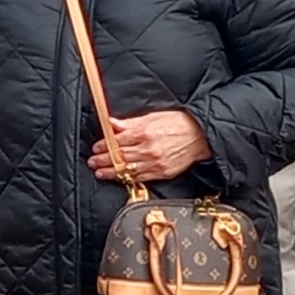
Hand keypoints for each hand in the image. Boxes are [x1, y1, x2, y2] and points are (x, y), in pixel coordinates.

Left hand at [90, 110, 211, 183]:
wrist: (202, 136)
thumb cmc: (179, 123)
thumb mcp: (153, 116)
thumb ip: (130, 123)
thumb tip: (112, 124)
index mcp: (144, 133)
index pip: (117, 142)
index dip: (104, 146)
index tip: (96, 148)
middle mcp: (148, 149)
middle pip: (119, 157)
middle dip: (102, 160)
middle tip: (92, 162)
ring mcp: (154, 163)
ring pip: (126, 170)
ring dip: (110, 172)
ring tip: (99, 172)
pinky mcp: (162, 173)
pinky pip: (140, 177)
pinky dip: (127, 178)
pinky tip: (118, 177)